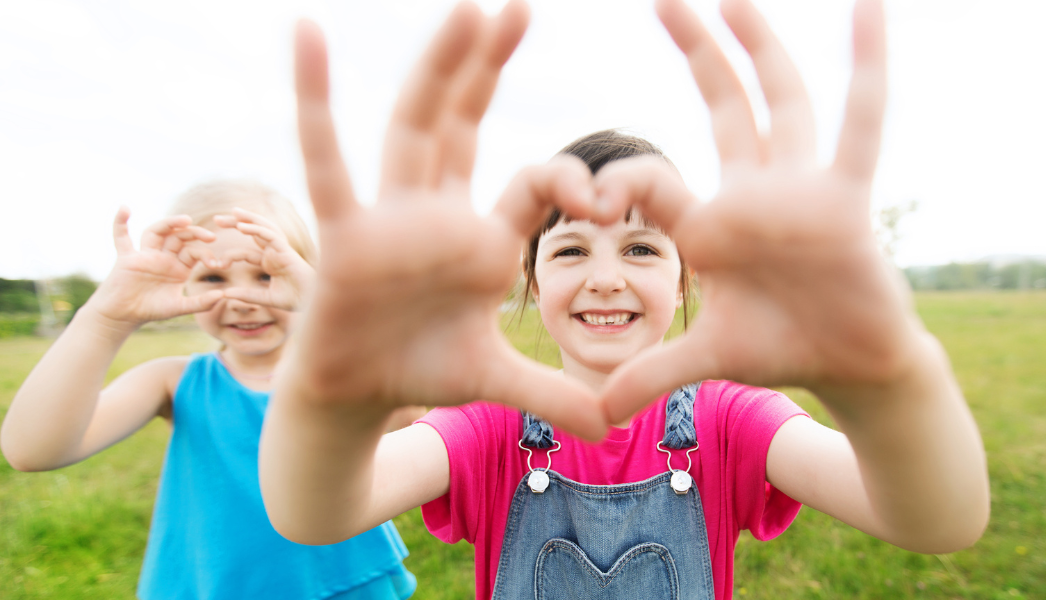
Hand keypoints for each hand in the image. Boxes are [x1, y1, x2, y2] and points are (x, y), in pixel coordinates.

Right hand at [86, 208, 223, 326]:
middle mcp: (162, 257)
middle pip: (179, 237)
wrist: (123, 316)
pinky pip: (121, 237)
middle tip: (211, 236)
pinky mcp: (126, 257)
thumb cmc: (150, 310)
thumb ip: (200, 302)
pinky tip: (124, 208)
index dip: (205, 254)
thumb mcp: (179, 307)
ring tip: (186, 219)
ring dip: (169, 223)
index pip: (193, 252)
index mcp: (177, 267)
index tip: (216, 263)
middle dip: (194, 233)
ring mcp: (144, 255)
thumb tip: (222, 295)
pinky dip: (120, 223)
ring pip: (156, 232)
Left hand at [214, 208, 314, 310]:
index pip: (247, 252)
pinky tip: (242, 226)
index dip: (230, 255)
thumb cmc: (296, 299)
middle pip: (254, 232)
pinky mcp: (286, 250)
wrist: (313, 301)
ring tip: (232, 212)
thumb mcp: (266, 299)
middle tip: (217, 219)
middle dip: (236, 223)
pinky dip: (256, 230)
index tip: (216, 264)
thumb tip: (225, 294)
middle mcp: (275, 252)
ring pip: (264, 227)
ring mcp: (281, 249)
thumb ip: (247, 295)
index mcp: (270, 262)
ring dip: (248, 218)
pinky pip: (270, 236)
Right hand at [282, 1, 611, 438]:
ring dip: (437, 69)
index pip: (532, 185)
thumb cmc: (421, 370)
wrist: (354, 395)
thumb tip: (614, 426)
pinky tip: (307, 38)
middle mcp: (437, 213)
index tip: (602, 197)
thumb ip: (552, 392)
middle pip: (466, 125)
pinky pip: (326, 160)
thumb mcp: (497, 378)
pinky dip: (316, 101)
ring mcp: (389, 216)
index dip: (567, 181)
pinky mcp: (343, 233)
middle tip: (514, 6)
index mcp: (481, 239)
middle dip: (488, 68)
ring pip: (413, 128)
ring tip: (464, 9)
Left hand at [597, 0, 918, 420]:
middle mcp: (753, 192)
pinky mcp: (846, 198)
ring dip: (760, 45)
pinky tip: (868, 5)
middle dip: (696, 52)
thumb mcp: (707, 358)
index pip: (652, 182)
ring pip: (780, 100)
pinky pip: (862, 120)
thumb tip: (597, 416)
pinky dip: (867, 63)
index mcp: (711, 224)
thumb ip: (652, 375)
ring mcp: (802, 188)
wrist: (850, 367)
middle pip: (722, 106)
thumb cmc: (780, 350)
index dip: (618, 185)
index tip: (584, 198)